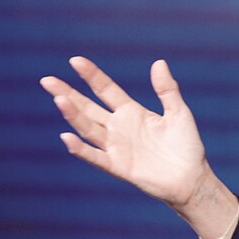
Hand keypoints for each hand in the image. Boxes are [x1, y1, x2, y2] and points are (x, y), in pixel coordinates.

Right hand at [40, 57, 236, 238]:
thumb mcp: (179, 112)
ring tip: (59, 99)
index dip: (91, 76)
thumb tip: (159, 62)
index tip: (75, 60)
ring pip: (88, 128)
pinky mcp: (118, 166)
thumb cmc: (186, 145)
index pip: (106, 89)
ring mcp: (116, 147)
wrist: (192, 178)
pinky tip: (67, 137)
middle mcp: (119, 127)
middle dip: (68, 93)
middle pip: (88, 107)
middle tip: (47, 80)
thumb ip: (167, 89)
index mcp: (132, 112)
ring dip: (73, 115)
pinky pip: (95, 157)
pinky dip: (81, 148)